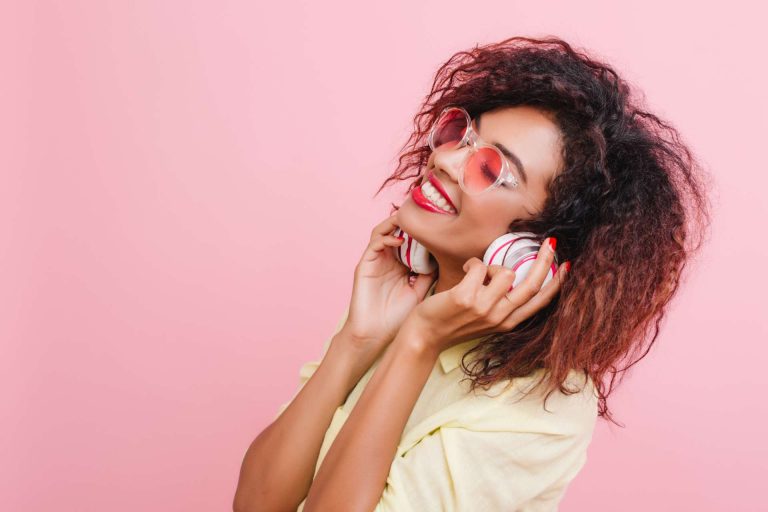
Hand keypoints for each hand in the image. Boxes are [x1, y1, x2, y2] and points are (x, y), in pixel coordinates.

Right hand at [340, 212, 436, 359]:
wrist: (374, 335)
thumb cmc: (397, 318)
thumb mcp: (419, 293)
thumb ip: (429, 275)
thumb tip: (445, 259)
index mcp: (400, 265)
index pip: (411, 240)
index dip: (422, 232)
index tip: (439, 225)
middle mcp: (387, 260)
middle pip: (397, 231)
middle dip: (411, 222)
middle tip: (427, 216)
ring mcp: (375, 261)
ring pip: (383, 231)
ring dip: (396, 224)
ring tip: (412, 221)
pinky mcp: (364, 266)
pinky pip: (374, 244)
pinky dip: (387, 238)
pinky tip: (400, 241)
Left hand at [401, 238, 568, 353]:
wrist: (425, 335)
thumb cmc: (453, 322)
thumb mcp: (484, 317)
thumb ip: (500, 301)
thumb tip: (512, 273)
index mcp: (507, 322)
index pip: (539, 301)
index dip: (556, 282)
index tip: (567, 266)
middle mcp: (499, 316)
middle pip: (531, 285)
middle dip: (544, 261)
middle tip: (549, 242)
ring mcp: (483, 308)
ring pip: (504, 272)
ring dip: (490, 264)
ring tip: (477, 272)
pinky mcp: (466, 297)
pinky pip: (479, 266)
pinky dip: (472, 263)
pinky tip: (464, 271)